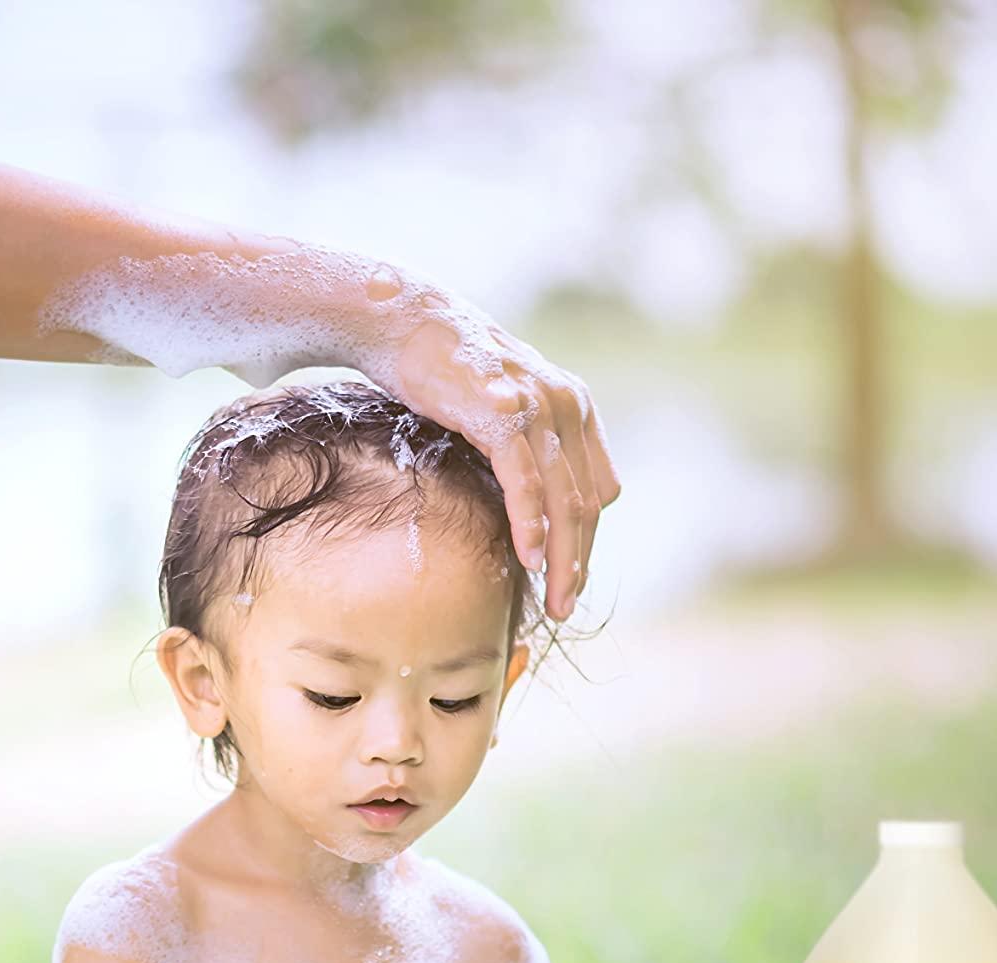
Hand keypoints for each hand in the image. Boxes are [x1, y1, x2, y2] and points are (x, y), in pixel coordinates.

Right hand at [381, 291, 619, 622]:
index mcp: (574, 405)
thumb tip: (524, 498)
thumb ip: (522, 444)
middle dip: (581, 561)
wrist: (399, 320)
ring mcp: (539, 407)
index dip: (585, 538)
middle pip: (588, 503)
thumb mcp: (496, 406)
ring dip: (564, 557)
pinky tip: (529, 559)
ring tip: (555, 599)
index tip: (564, 576)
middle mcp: (568, 404)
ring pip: (566, 499)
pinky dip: (531, 524)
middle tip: (566, 607)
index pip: (596, 488)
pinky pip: (527, 482)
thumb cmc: (438, 369)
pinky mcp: (502, 414)